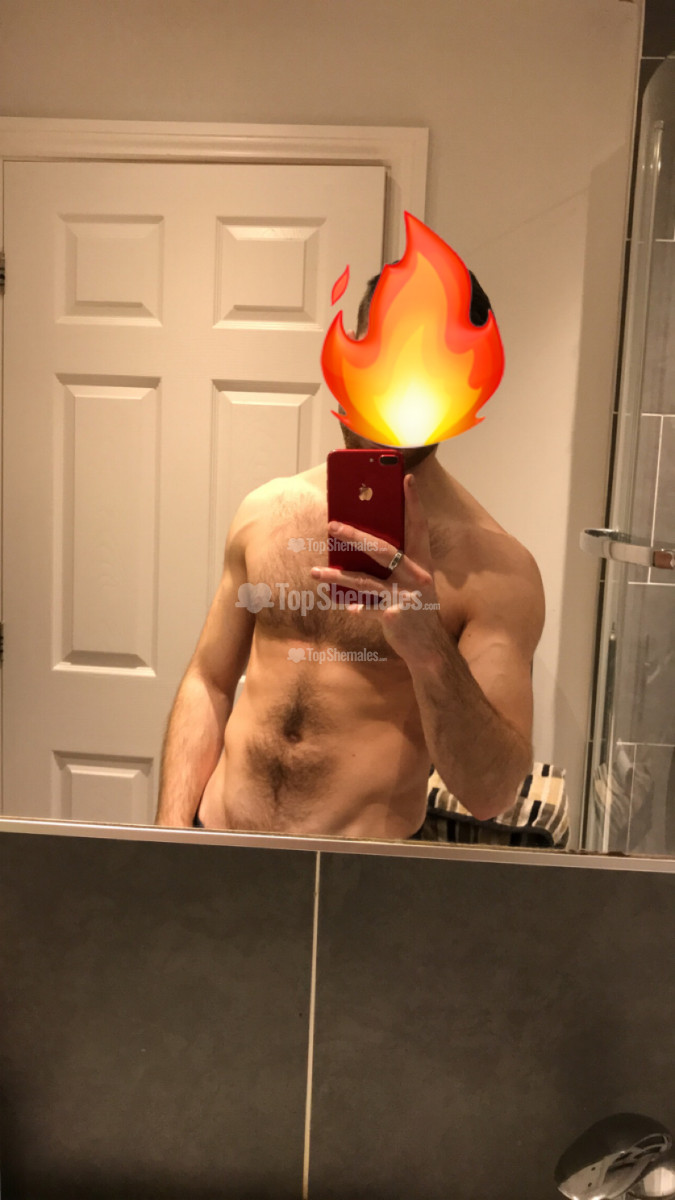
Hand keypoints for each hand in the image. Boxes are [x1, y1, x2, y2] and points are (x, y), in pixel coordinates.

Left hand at [310, 473, 442, 663]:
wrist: (429, 647)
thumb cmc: (415, 609)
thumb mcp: (413, 582)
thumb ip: (397, 564)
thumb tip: (363, 542)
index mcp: (422, 563)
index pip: (418, 526)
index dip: (413, 503)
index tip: (406, 479)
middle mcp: (417, 576)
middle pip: (383, 549)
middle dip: (355, 536)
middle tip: (332, 525)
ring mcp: (406, 596)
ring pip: (366, 580)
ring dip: (338, 575)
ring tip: (315, 571)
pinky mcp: (395, 615)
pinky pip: (367, 607)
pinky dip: (355, 605)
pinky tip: (343, 605)